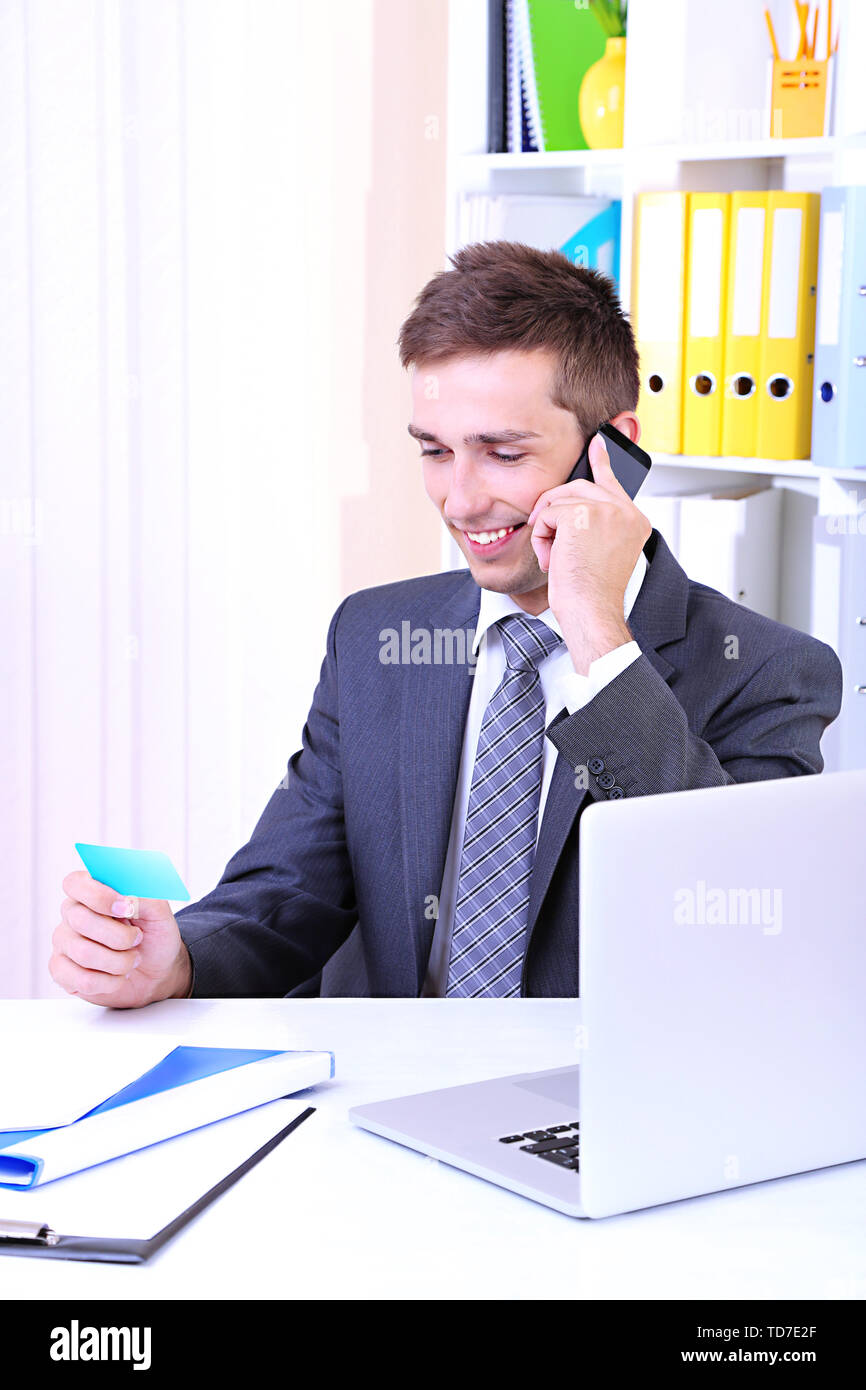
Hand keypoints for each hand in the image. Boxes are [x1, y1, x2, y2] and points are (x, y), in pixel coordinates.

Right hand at [50, 870, 191, 1008]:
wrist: (157, 970)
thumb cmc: (154, 935)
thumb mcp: (158, 911)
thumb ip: (143, 896)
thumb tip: (126, 897)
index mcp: (91, 892)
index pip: (75, 883)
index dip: (99, 896)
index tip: (126, 908)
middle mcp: (72, 915)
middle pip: (80, 920)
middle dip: (119, 936)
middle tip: (137, 939)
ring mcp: (64, 943)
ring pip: (83, 953)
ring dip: (120, 961)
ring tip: (132, 959)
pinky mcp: (62, 971)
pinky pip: (82, 979)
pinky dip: (111, 981)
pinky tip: (119, 976)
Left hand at [527, 432, 650, 672]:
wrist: (591, 611)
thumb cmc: (593, 593)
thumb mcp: (600, 554)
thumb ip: (595, 526)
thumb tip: (568, 507)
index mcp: (635, 522)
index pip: (614, 483)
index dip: (602, 462)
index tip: (597, 443)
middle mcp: (626, 512)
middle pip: (579, 487)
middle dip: (554, 506)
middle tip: (543, 529)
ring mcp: (607, 510)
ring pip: (560, 501)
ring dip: (548, 530)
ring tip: (556, 557)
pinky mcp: (583, 513)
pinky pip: (548, 514)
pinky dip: (542, 538)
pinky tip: (554, 558)